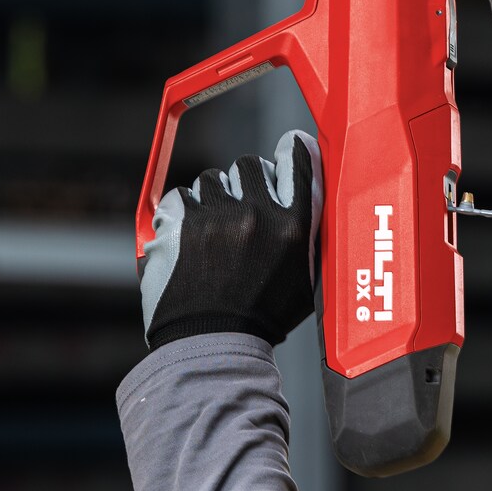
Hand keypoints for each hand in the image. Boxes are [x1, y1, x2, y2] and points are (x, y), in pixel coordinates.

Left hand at [139, 129, 321, 349]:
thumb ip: (309, 235)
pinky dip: (184, 213)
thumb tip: (311, 196)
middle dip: (245, 181)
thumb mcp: (305, 279)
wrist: (212, 345)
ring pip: (212, 179)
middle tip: (241, 209)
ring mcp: (216, 217)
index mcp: (294, 226)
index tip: (288, 145)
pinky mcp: (181, 224)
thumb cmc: (262, 319)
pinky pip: (181, 196)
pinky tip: (191, 239)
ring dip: (213, 198)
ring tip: (213, 233)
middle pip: (250, 164)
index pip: (299, 160)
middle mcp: (257, 214)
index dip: (293, 148)